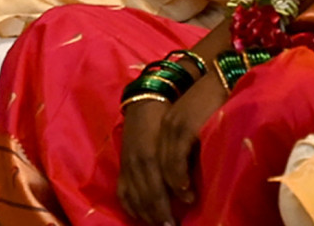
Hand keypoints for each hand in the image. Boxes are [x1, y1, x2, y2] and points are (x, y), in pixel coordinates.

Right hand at [119, 93, 182, 225]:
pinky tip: (140, 217)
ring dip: (147, 216)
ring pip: (134, 200)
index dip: (167, 208)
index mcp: (150, 156)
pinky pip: (123, 194)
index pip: (157, 191)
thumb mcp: (176, 135)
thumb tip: (190, 185)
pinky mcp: (122, 167)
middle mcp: (136, 165)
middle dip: (159, 217)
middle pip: (146, 199)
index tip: (180, 219)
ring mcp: (126, 167)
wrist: (146, 101)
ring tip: (159, 225)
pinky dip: (132, 208)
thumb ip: (180, 159)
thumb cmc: (167, 116)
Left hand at [150, 70, 226, 217]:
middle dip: (152, 209)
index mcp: (151, 137)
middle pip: (143, 181)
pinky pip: (174, 161)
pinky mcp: (182, 127)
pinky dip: (178, 180)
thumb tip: (178, 189)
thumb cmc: (207, 104)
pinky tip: (187, 195)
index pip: (135, 180)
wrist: (219, 72)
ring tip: (173, 220)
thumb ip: (179, 155)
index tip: (151, 222)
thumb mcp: (186, 132)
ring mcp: (167, 130)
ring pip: (157, 175)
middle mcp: (155, 134)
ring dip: (163, 202)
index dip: (141, 205)